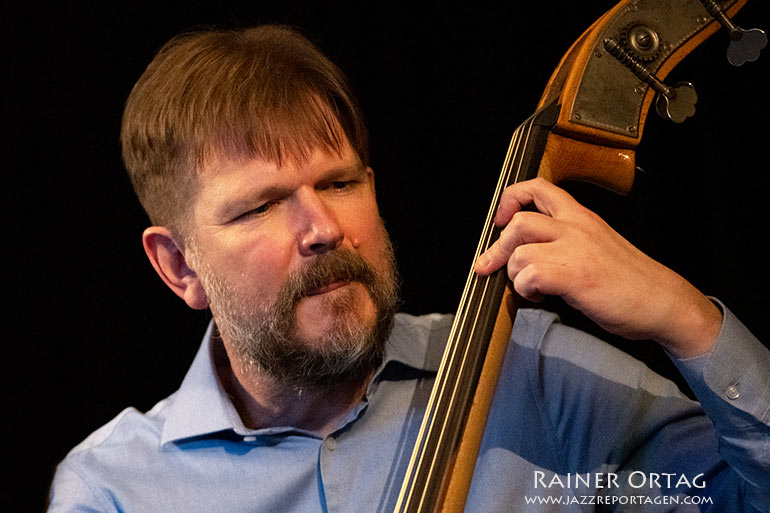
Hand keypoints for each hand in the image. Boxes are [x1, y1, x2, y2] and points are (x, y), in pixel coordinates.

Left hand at [473, 178, 721, 356]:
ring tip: (530, 287)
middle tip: (492, 266)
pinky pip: (530, 275)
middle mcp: (577, 228)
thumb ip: (566, 241)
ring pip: (520, 251)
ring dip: (515, 274)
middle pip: (519, 221)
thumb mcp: (598, 246)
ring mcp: (575, 251)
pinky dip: (526, 289)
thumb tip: (527, 252)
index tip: (501, 219)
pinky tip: (540, 296)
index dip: (511, 199)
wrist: (664, 303)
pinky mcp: (575, 276)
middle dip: (498, 247)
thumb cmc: (632, 281)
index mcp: (582, 217)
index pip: (538, 188)